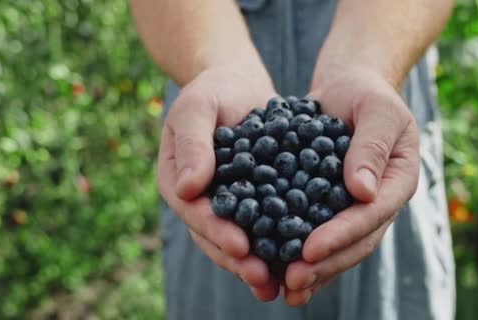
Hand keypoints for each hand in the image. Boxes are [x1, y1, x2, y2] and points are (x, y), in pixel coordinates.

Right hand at [156, 66, 279, 301]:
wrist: (238, 84)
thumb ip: (192, 144)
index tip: (240, 246)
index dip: (216, 231)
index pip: (194, 213)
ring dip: (259, 263)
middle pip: (216, 236)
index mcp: (177, 182)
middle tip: (262, 278)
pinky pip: (265, 225)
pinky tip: (300, 258)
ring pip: (240, 239)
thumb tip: (185, 190)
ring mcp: (226, 203)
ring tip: (281, 285)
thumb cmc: (213, 89)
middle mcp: (199, 200)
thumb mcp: (198, 107)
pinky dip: (278, 243)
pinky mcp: (254, 200)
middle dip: (239, 260)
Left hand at [282, 66, 419, 305]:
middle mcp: (377, 202)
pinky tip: (277, 271)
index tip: (310, 249)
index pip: (371, 215)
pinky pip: (317, 232)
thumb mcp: (376, 109)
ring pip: (338, 247)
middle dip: (325, 263)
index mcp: (396, 182)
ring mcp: (354, 208)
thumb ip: (371, 147)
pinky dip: (300, 253)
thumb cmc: (366, 94)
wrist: (348, 89)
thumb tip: (361, 193)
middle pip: (356, 242)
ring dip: (314, 270)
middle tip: (293, 280)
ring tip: (285, 288)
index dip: (342, 235)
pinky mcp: (330, 206)